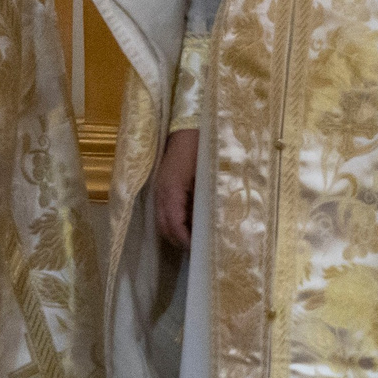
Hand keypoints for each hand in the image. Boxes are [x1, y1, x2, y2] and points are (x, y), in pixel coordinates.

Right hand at [154, 128, 201, 247]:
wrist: (187, 127)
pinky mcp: (163, 187)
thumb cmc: (201, 148)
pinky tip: (192, 222)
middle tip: (199, 249)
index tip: (201, 250)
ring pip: (162, 221)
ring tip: (196, 239)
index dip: (186, 241)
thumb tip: (218, 223)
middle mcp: (161, 193)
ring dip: (176, 232)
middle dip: (179, 241)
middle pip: (164, 227)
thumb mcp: (208, 175)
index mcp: (171, 191)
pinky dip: (176, 221)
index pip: (174, 225)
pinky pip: (165, 211)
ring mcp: (159, 190)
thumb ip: (210, 199)